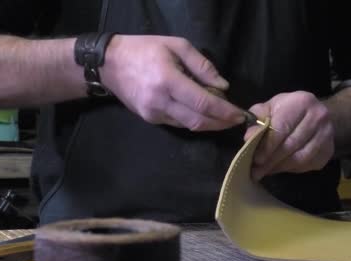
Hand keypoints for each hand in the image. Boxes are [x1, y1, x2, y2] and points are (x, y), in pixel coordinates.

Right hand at [100, 35, 243, 130]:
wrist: (110, 64)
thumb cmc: (145, 49)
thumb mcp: (176, 45)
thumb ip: (202, 65)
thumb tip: (223, 86)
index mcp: (168, 80)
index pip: (203, 103)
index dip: (225, 111)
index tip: (240, 114)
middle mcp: (160, 101)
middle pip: (198, 121)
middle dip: (221, 123)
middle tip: (237, 120)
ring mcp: (154, 114)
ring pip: (189, 126)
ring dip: (209, 124)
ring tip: (223, 117)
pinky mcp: (150, 119)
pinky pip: (179, 124)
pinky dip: (194, 120)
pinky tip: (203, 114)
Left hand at [245, 91, 334, 179]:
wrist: (315, 114)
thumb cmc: (287, 111)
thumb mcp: (270, 108)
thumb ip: (257, 121)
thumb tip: (248, 138)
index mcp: (301, 102)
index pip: (282, 128)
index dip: (267, 146)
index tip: (256, 159)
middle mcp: (318, 116)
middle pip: (291, 145)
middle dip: (272, 160)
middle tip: (257, 171)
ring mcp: (327, 134)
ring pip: (301, 158)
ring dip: (281, 167)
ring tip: (266, 172)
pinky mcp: (329, 150)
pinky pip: (308, 165)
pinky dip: (292, 169)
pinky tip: (281, 168)